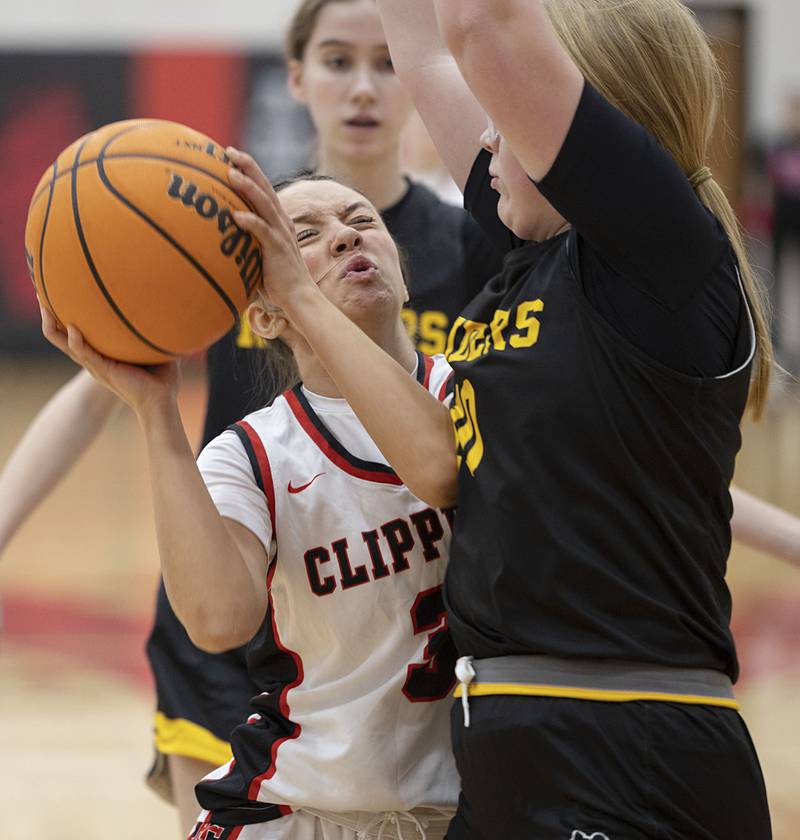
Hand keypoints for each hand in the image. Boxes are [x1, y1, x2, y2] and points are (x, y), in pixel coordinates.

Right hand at [39, 306, 179, 422]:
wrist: (161, 402)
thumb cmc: (161, 379)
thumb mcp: (156, 350)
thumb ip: (156, 332)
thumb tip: (170, 310)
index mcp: (103, 353)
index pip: (78, 332)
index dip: (67, 315)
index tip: (62, 293)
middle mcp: (94, 358)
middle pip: (61, 334)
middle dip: (49, 314)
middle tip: (41, 292)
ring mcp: (95, 364)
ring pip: (64, 342)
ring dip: (52, 324)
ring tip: (44, 305)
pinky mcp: (102, 370)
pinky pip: (83, 353)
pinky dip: (76, 341)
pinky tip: (73, 328)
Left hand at [225, 148, 317, 312]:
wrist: (299, 297)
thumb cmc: (278, 282)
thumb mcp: (260, 256)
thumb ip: (246, 244)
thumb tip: (221, 242)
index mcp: (278, 221)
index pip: (264, 190)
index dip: (250, 171)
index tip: (231, 158)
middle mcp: (281, 222)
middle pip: (264, 187)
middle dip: (248, 167)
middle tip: (229, 151)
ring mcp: (280, 234)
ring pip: (264, 203)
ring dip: (247, 187)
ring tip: (231, 173)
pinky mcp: (277, 248)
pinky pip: (262, 231)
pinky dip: (250, 222)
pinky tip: (236, 216)